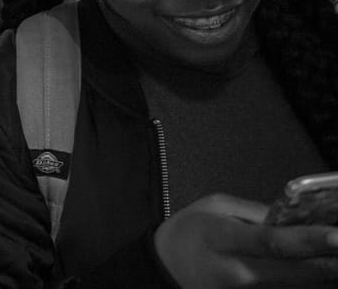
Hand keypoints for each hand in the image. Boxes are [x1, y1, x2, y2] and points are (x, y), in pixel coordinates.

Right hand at [152, 194, 337, 287]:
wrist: (166, 269)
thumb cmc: (190, 232)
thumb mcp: (215, 206)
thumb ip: (257, 212)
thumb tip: (300, 219)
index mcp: (223, 239)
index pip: (271, 242)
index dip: (309, 241)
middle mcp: (239, 272)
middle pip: (296, 273)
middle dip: (331, 263)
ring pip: (300, 287)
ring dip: (325, 272)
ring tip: (337, 255)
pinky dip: (310, 281)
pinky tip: (322, 268)